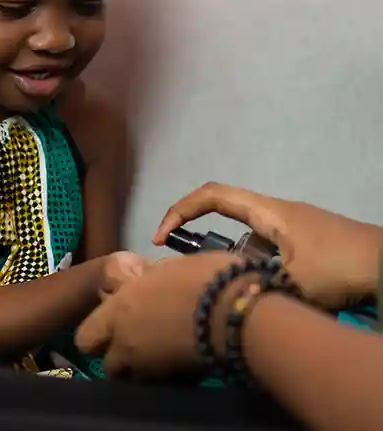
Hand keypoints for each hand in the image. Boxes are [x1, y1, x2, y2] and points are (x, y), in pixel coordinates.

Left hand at [76, 251, 237, 376]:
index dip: (96, 334)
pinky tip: (182, 361)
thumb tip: (143, 280)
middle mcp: (126, 342)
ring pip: (132, 378)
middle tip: (134, 343)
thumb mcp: (165, 267)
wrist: (235, 309)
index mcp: (118, 310)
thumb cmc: (200, 277)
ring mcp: (150, 366)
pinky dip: (167, 377)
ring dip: (140, 369)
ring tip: (159, 353)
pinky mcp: (177, 380)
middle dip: (116, 358)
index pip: (85, 337)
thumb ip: (146, 280)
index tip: (110, 326)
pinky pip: (162, 384)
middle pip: (108, 366)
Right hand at [154, 182, 382, 308]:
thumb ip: (252, 290)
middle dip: (195, 230)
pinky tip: (255, 290)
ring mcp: (290, 227)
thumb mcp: (292, 284)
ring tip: (221, 284)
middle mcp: (273, 212)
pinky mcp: (303, 243)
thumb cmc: (339, 267)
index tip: (161, 237)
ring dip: (227, 255)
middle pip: (222, 209)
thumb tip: (220, 305)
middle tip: (177, 257)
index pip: (211, 196)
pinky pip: (262, 248)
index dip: (180, 210)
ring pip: (243, 234)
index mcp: (266, 211)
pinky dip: (248, 264)